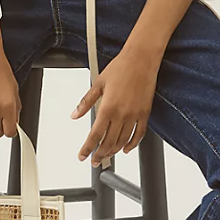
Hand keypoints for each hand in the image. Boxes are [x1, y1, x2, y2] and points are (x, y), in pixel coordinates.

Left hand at [70, 49, 159, 164]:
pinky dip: (132, 145)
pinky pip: (139, 134)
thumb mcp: (98, 84)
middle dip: (100, 154)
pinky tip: (125, 149)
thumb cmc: (120, 67)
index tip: (83, 156)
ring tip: (106, 156)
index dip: (87, 149)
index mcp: (107, 107)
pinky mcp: (145, 113)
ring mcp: (135, 115)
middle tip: (94, 161)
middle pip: (108, 142)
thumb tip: (74, 115)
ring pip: (123, 141)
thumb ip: (85, 102)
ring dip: (113, 151)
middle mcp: (122, 114)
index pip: (95, 135)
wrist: (141, 59)